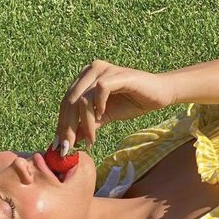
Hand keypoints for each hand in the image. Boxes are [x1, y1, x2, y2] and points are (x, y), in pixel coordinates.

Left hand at [55, 59, 173, 150]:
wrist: (159, 94)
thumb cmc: (131, 103)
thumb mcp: (104, 118)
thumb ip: (87, 126)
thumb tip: (69, 142)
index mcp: (84, 79)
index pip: (65, 103)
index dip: (61, 125)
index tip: (59, 146)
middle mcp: (91, 70)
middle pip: (69, 102)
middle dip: (67, 128)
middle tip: (68, 148)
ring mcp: (103, 70)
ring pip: (82, 99)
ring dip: (84, 123)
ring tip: (91, 139)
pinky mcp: (117, 74)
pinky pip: (99, 90)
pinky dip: (98, 107)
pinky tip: (102, 116)